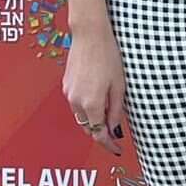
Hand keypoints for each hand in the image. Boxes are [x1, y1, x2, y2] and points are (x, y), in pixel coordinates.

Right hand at [62, 16, 127, 156]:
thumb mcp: (119, 85)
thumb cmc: (108, 55)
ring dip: (93, 120)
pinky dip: (87, 108)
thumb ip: (116, 109)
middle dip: (101, 133)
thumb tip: (115, 129)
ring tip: (109, 113)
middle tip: (116, 133)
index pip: (99, 134)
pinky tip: (98, 99)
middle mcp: (77, 102)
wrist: (90, 35)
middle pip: (88, 128)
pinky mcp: (66, 85)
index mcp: (91, 104)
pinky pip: (77, 104)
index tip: (117, 150)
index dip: (109, 145)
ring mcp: (69, 93)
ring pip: (81, 117)